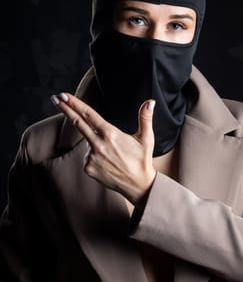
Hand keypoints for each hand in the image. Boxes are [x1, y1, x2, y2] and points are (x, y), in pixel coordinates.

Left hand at [50, 92, 155, 206]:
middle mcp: (98, 144)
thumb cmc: (142, 160)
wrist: (138, 185)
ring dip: (95, 142)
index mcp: (110, 134)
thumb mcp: (146, 138)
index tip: (63, 95)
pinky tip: (108, 162)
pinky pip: (88, 156)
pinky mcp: (88, 168)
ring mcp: (91, 157)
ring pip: (88, 142)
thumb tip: (149, 101)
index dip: (75, 103)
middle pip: (78, 122)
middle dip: (65, 109)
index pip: (89, 115)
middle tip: (55, 98)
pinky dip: (95, 155)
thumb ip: (145, 118)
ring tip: (114, 154)